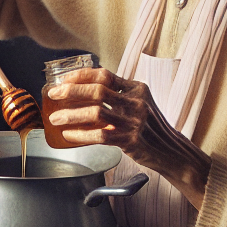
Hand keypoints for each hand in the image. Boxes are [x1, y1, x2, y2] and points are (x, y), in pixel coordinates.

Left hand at [47, 66, 210, 208]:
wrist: (172, 152)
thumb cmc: (151, 127)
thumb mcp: (140, 103)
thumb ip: (119, 94)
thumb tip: (86, 88)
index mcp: (136, 88)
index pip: (105, 75)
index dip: (82, 75)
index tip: (64, 79)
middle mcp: (136, 102)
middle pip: (97, 91)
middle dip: (71, 91)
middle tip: (54, 94)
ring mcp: (134, 122)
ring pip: (95, 113)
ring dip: (71, 115)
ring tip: (56, 118)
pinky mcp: (131, 141)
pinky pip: (100, 136)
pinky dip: (81, 135)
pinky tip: (69, 135)